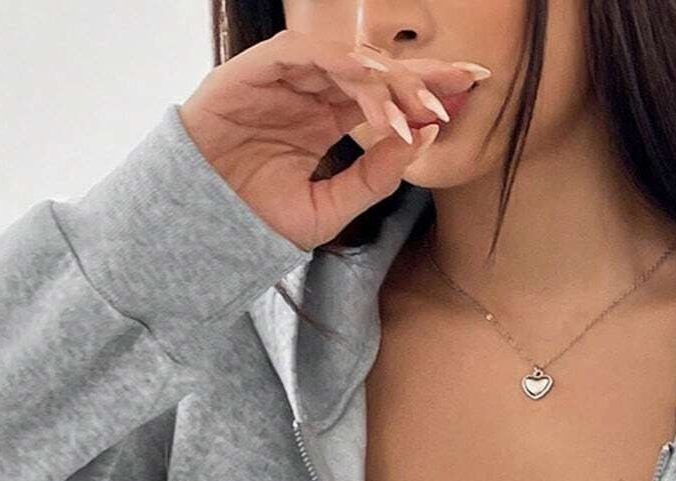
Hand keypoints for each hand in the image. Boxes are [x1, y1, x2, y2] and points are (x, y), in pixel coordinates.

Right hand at [177, 30, 489, 250]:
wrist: (201, 233)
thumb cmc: (256, 223)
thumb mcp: (328, 210)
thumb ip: (374, 177)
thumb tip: (424, 137)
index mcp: (326, 117)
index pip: (385, 92)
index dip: (427, 86)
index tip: (473, 88)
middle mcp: (308, 91)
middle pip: (373, 68)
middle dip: (418, 73)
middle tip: (459, 85)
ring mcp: (280, 78)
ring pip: (343, 57)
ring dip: (384, 76)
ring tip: (416, 104)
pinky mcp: (252, 71)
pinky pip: (302, 51)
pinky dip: (339, 64)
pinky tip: (370, 86)